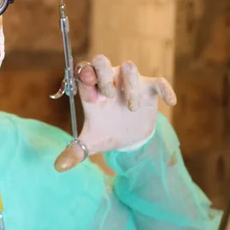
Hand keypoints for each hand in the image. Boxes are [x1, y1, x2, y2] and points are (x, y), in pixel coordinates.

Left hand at [55, 55, 176, 171]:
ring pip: (128, 67)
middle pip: (101, 61)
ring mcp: (128, 83)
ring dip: (129, 86)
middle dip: (103, 73)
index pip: (83, 72)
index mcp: (92, 91)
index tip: (87, 81)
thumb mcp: (91, 143)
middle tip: (108, 94)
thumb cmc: (106, 134)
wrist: (129, 139)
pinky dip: (165, 89)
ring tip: (131, 109)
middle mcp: (108, 82)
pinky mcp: (148, 88)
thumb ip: (75, 152)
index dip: (84, 73)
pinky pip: (159, 82)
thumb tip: (59, 168)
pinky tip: (170, 102)